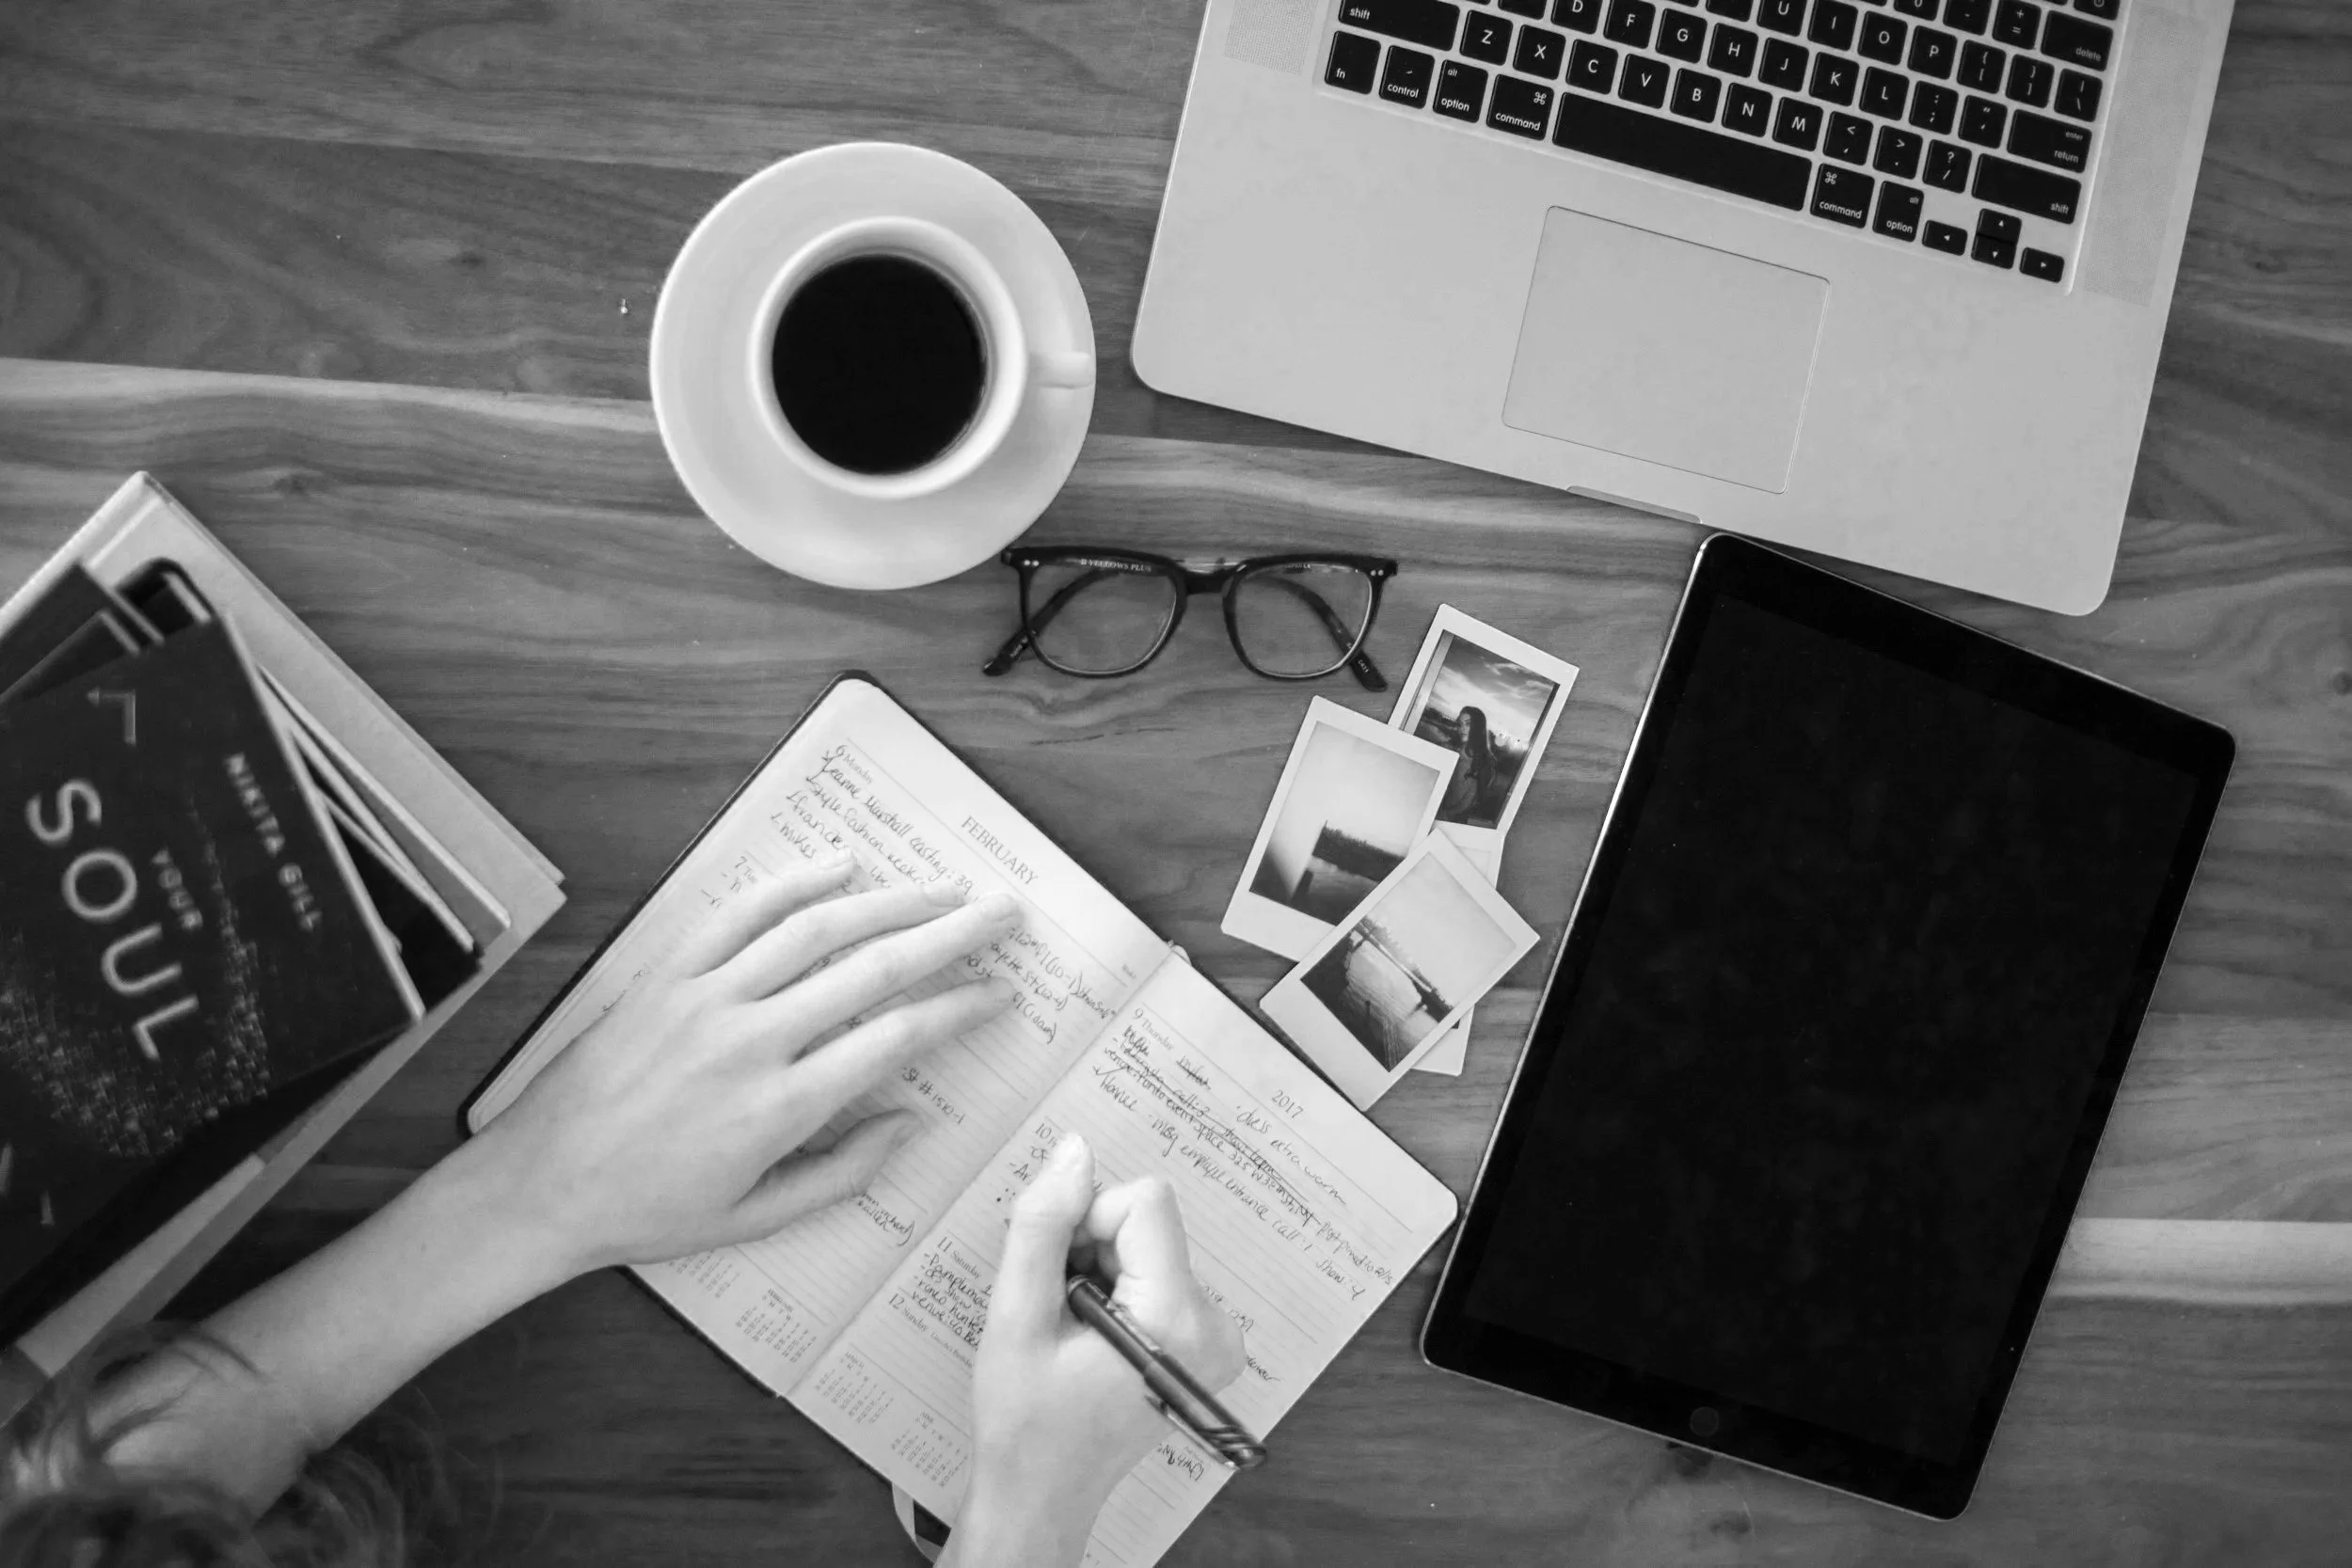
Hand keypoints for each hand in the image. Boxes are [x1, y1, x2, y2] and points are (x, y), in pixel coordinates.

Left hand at [469, 853, 1019, 1277]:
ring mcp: (706, 998)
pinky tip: (842, 866)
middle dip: (951, 934)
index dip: (959, 1010)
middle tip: (1002, 912)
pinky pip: (739, 913)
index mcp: (781, 1109)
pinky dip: (794, 883)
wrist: (540, 1186)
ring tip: (943, 888)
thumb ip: (843, 1173)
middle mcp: (751, 1041)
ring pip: (816, 929)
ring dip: (890, 901)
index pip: (896, 1038)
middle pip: (873, 968)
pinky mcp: (667, 976)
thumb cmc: (648, 1212)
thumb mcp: (756, 1219)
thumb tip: (910, 1122)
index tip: (999, 994)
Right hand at [947, 1135, 1246, 1567]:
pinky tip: (1092, 1336)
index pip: (1144, 1202)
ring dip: (1100, 1269)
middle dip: (1091, 1248)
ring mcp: (1218, 1336)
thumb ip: (1043, 1224)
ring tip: (1072, 1331)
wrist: (1043, 1494)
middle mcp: (1216, 1325)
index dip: (1086, 1222)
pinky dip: (1118, 1288)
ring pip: (1149, 1243)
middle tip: (1059, 1312)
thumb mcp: (1016, 1317)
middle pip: (1148, 1221)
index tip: (1058, 1276)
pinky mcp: (1206, 1340)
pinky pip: (1158, 1271)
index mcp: (1179, 1319)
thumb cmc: (1025, 1420)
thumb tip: (1075, 1149)